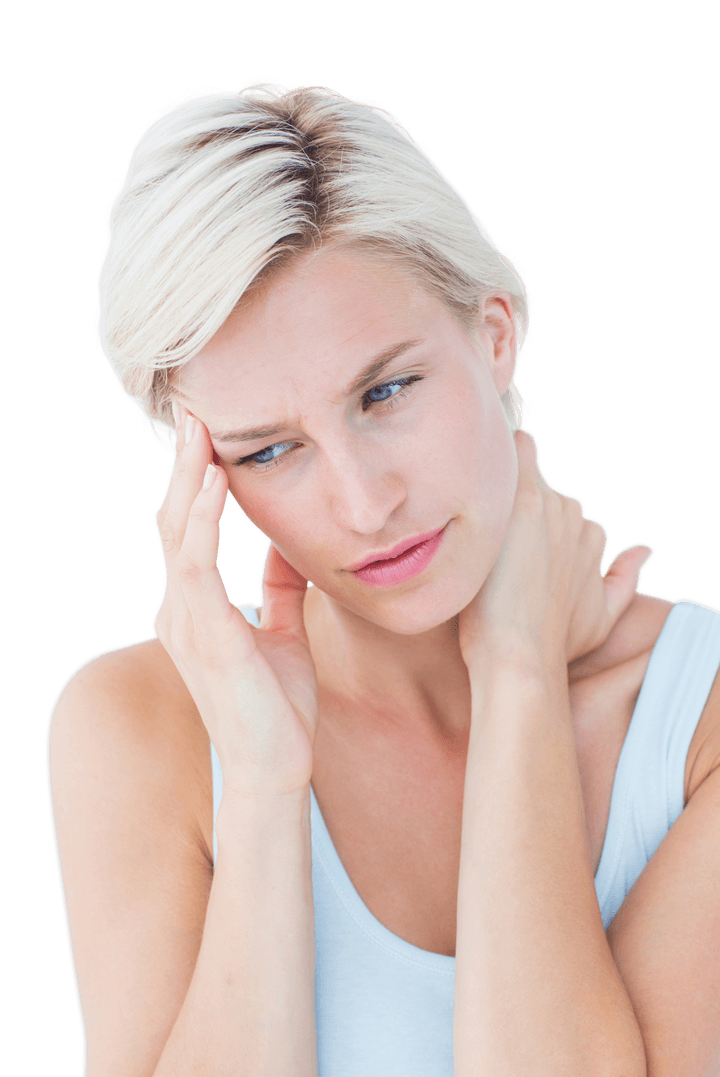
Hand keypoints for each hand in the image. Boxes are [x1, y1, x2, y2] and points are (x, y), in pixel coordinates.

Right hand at [152, 403, 318, 797]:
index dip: (194, 481)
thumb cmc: (277, 707)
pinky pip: (194, 560)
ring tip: (201, 430)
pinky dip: (204, 517)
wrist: (276, 767)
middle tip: (195, 412)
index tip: (209, 435)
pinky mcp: (203, 632)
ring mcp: (184, 620)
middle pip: (172, 520)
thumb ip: (278, 587)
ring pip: (175, 531)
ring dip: (187, 477)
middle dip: (183, 465)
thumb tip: (289, 542)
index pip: (187, 530)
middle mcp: (178, 609)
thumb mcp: (282, 632)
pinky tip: (216, 480)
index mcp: (194, 608)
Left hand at [457, 429, 654, 672]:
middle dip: (512, 511)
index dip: (525, 533)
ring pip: (520, 475)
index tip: (504, 554)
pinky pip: (517, 450)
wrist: (519, 652)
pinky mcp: (525, 499)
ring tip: (470, 523)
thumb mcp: (602, 617)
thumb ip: (625, 579)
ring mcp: (551, 504)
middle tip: (482, 541)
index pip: (555, 515)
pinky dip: (496, 457)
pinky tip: (471, 472)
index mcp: (591, 535)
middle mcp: (576, 514)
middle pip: (534, 494)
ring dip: (498, 493)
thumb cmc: (552, 643)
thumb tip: (646, 549)